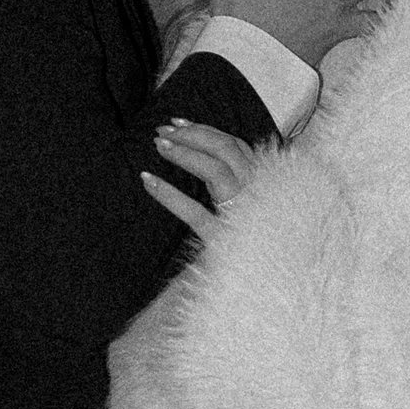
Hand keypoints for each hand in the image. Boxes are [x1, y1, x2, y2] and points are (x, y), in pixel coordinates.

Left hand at [141, 118, 265, 237]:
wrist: (254, 286)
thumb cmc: (243, 242)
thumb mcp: (243, 206)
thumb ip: (231, 179)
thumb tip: (199, 147)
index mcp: (261, 184)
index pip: (235, 145)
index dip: (206, 130)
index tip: (178, 122)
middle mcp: (257, 195)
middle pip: (226, 151)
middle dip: (192, 136)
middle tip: (162, 132)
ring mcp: (243, 215)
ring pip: (216, 173)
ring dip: (186, 154)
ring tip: (159, 147)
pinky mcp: (225, 239)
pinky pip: (194, 213)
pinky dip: (170, 195)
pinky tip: (148, 181)